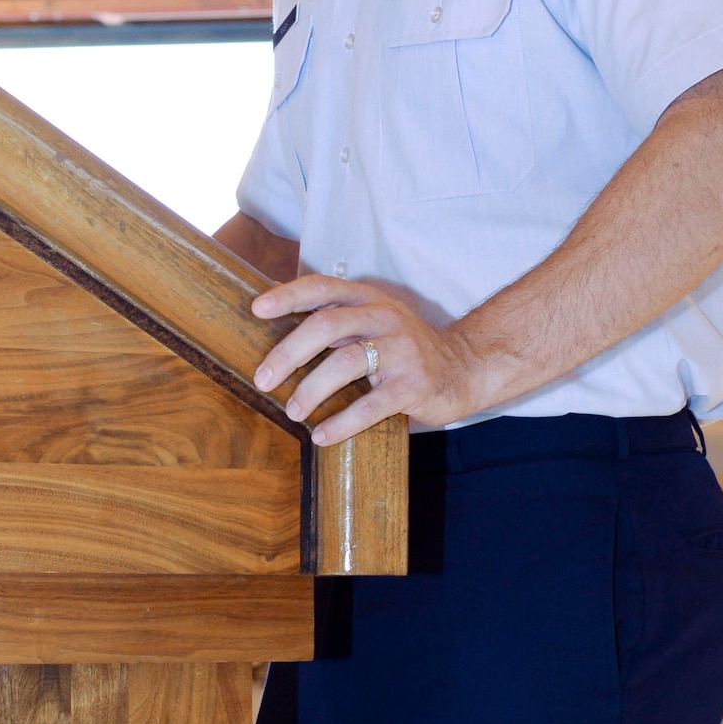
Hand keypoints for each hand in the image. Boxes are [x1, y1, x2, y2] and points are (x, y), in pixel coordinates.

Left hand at [249, 275, 486, 443]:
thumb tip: (277, 330)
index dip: (288, 295)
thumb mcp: (373, 322)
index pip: (322, 288)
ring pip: (345, 363)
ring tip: (293, 411)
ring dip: (311, 390)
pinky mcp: (413, 385)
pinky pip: (370, 405)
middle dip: (288, 353)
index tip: (257, 309)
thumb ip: (336, 321)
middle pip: (326, 325)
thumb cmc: (404, 348)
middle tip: (263, 380)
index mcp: (368, 300)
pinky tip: (322, 436)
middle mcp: (384, 318)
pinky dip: (341, 422)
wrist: (465, 368)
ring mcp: (401, 351)